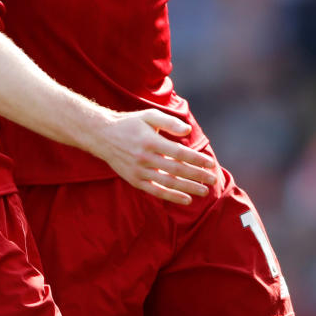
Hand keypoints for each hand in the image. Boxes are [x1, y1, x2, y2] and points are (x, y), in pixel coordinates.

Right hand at [97, 110, 220, 204]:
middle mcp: (145, 158)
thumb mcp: (149, 116)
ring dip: (188, 188)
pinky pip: (156, 191)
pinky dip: (171, 197)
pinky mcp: (135, 180)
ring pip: (168, 183)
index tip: (210, 164)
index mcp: (150, 141)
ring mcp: (139, 171)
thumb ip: (169, 123)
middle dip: (197, 176)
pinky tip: (186, 199)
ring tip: (204, 192)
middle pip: (176, 170)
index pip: (179, 153)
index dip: (196, 159)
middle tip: (213, 179)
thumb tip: (188, 131)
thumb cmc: (130, 124)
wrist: (103, 136)